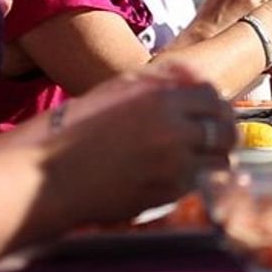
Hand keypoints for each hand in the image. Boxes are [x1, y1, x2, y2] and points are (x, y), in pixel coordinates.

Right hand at [52, 62, 235, 224]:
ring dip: (217, 158)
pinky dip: (199, 179)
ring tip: (206, 158)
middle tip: (220, 136)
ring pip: (220, 160)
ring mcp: (174, 165)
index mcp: (162, 99)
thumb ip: (159, 81)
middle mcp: (175, 130)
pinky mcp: (167, 194)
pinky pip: (200, 183)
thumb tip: (194, 77)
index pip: (213, 96)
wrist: (45, 178)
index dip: (217, 104)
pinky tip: (184, 175)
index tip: (216, 112)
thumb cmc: (74, 129)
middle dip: (226, 132)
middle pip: (226, 129)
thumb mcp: (116, 90)